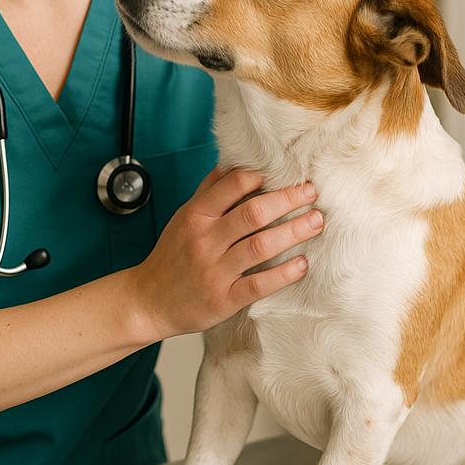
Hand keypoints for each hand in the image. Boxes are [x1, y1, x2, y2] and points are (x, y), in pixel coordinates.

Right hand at [130, 166, 322, 339]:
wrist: (149, 301)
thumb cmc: (172, 255)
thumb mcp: (184, 217)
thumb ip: (209, 192)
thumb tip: (234, 163)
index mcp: (195, 216)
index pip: (232, 186)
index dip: (263, 176)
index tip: (287, 171)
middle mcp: (204, 241)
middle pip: (252, 214)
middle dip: (287, 200)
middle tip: (311, 192)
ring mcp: (214, 271)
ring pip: (260, 246)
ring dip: (293, 232)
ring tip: (316, 221)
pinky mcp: (224, 299)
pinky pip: (258, 285)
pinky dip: (283, 274)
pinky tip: (302, 264)